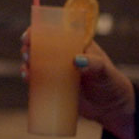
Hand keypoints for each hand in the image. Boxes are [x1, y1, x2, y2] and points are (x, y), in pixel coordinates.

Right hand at [21, 30, 135, 138]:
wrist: (112, 108)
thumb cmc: (111, 83)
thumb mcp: (104, 72)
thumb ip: (94, 64)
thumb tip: (77, 60)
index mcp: (76, 44)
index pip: (54, 31)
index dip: (39, 30)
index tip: (29, 36)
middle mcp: (64, 55)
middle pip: (41, 46)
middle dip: (29, 47)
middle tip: (27, 53)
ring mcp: (59, 71)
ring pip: (37, 62)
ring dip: (27, 62)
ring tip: (27, 68)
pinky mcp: (56, 86)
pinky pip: (39, 80)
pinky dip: (30, 78)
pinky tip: (27, 78)